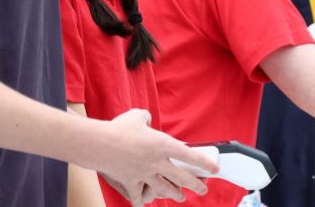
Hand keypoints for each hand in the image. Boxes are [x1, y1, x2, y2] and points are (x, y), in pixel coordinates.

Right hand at [94, 109, 215, 205]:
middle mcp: (157, 162)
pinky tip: (145, 204)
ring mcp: (145, 175)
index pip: (190, 155)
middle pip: (182, 178)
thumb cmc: (119, 128)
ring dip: (175, 194)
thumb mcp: (137, 116)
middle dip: (195, 185)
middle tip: (203, 189)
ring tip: (181, 197)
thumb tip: (147, 121)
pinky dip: (142, 201)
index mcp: (163, 144)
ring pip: (166, 189)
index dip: (205, 163)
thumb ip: (146, 118)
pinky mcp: (131, 182)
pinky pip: (139, 196)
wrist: (100, 144)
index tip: (214, 169)